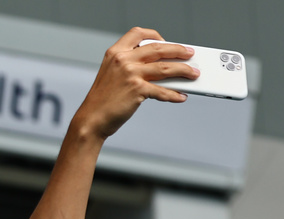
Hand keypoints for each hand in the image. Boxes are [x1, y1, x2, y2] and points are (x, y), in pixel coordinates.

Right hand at [73, 29, 194, 139]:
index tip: (165, 41)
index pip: (138, 34)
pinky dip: (174, 95)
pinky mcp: (137, 90)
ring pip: (165, 68)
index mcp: (115, 53)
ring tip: (193, 74)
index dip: (154, 35)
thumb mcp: (111, 75)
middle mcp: (123, 60)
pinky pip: (162, 91)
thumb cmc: (102, 101)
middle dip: (179, 50)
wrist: (91, 120)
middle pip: (158, 48)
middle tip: (190, 54)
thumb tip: (159, 67)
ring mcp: (131, 74)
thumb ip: (131, 66)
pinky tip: (180, 96)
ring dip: (183, 71)